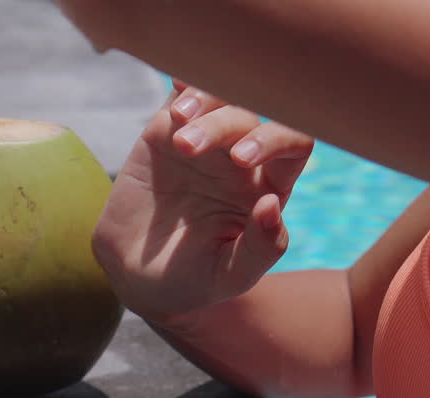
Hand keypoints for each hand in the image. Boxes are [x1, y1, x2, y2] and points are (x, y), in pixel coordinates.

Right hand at [92, 81, 314, 323]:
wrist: (134, 274)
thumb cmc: (192, 279)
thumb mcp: (229, 277)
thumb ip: (260, 248)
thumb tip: (272, 205)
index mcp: (268, 188)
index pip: (295, 144)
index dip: (275, 140)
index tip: (238, 159)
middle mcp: (241, 159)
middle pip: (252, 116)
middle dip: (225, 124)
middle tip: (189, 148)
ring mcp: (206, 142)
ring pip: (219, 99)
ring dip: (200, 105)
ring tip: (174, 136)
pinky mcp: (167, 132)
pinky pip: (183, 96)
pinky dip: (185, 84)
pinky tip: (177, 88)